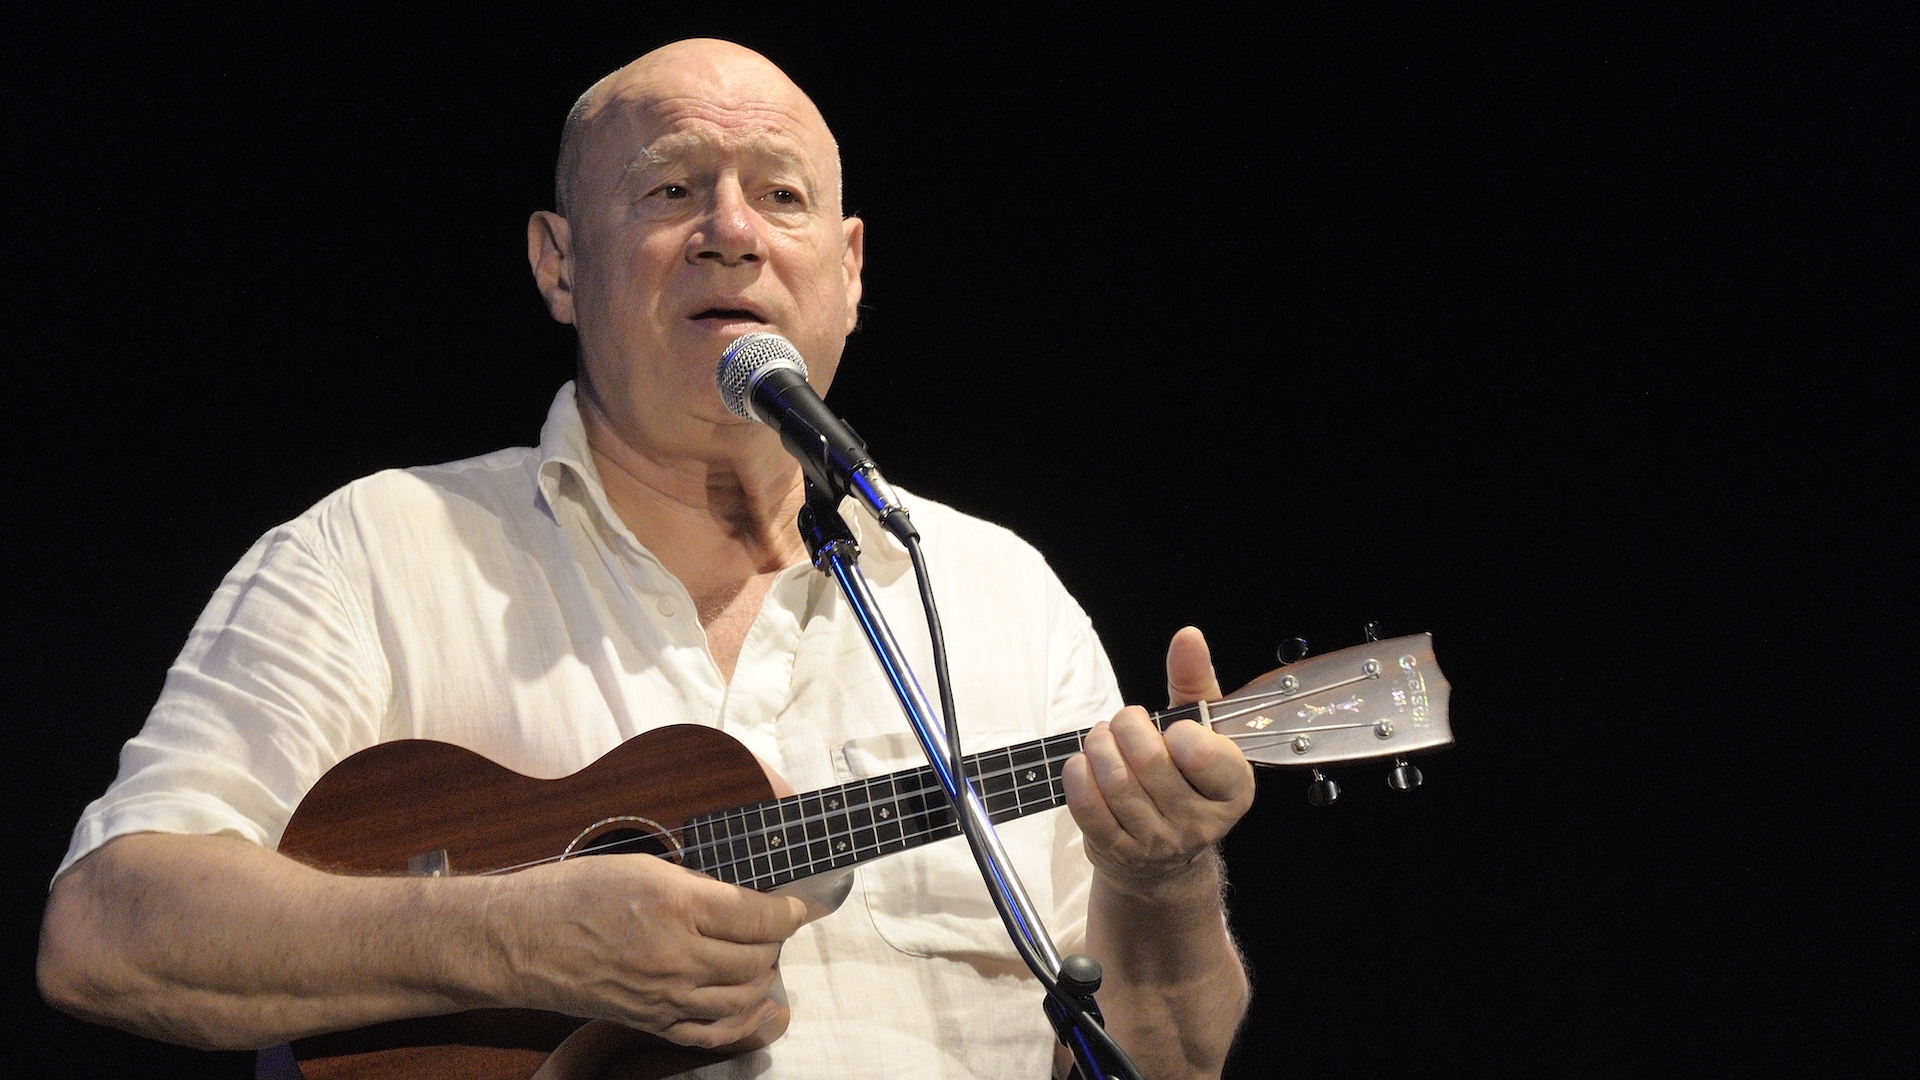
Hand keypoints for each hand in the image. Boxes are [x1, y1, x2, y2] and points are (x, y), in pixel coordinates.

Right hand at [485, 852, 805, 1049]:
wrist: (520, 940)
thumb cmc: (573, 893)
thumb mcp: (642, 866)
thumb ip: (697, 885)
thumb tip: (743, 898)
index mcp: (675, 903)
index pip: (758, 915)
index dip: (790, 910)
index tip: (799, 906)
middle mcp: (674, 954)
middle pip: (756, 957)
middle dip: (776, 941)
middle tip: (774, 925)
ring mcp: (663, 995)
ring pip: (742, 996)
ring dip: (763, 976)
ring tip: (761, 956)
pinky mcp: (650, 1020)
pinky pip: (711, 1032)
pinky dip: (743, 1021)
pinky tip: (760, 1006)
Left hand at [1063, 626, 1254, 899]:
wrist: (1162, 855)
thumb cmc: (1182, 775)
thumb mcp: (1201, 728)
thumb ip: (1194, 680)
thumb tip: (1188, 637)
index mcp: (1233, 789)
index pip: (1205, 755)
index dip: (1179, 734)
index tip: (1171, 730)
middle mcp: (1200, 822)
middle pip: (1149, 761)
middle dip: (1126, 727)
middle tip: (1124, 723)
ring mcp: (1158, 842)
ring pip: (1116, 782)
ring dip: (1099, 747)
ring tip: (1102, 739)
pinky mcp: (1119, 851)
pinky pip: (1088, 808)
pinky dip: (1078, 776)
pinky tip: (1083, 763)